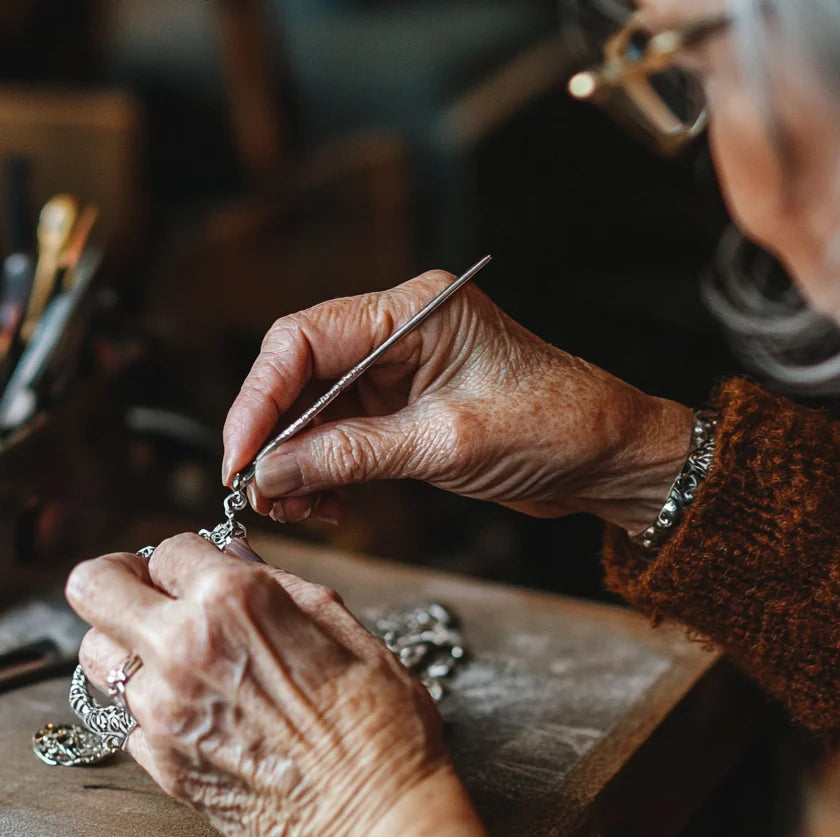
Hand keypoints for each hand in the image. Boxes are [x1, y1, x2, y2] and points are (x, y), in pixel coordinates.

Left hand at [66, 535, 489, 836]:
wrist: (378, 819)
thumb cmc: (377, 719)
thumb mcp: (339, 622)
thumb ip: (274, 581)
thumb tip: (231, 557)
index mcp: (233, 601)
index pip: (168, 548)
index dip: (187, 559)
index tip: (199, 573)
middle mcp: (182, 648)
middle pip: (92, 588)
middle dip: (119, 581)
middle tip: (150, 595)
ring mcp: (162, 712)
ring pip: (96, 655)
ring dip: (127, 646)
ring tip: (172, 658)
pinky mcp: (159, 765)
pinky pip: (126, 717)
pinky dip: (150, 708)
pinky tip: (198, 714)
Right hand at [223, 270, 692, 534]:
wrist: (612, 458)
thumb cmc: (555, 426)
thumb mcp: (445, 443)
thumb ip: (351, 454)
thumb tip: (271, 469)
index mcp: (411, 312)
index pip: (303, 339)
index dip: (260, 397)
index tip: (242, 455)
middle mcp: (398, 333)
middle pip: (301, 376)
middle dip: (276, 437)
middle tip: (260, 491)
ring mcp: (400, 373)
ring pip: (317, 412)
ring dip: (297, 461)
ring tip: (295, 507)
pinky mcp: (406, 410)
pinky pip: (343, 437)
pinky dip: (326, 471)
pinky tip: (325, 503)